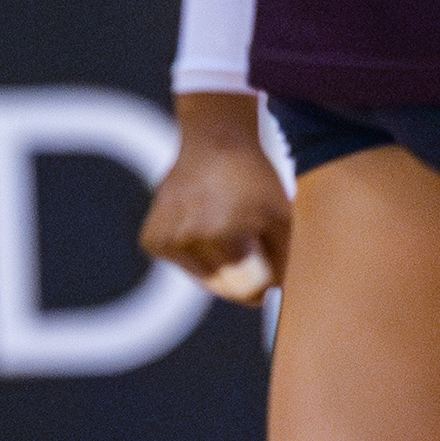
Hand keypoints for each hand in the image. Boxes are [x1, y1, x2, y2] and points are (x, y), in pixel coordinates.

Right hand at [140, 90, 291, 301]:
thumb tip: (285, 299)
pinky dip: (198, 254)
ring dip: (220, 265)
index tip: (270, 282)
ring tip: (228, 227)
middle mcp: (189, 236)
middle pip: (224, 286)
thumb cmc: (254, 178)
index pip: (247, 288)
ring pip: (204, 277)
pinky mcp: (153, 240)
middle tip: (253, 251)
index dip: (263, 287)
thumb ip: (287, 258)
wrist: (213, 141)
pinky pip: (184, 265)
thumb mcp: (281, 213)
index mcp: (223, 231)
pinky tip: (204, 225)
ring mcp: (167, 239)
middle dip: (243, 277)